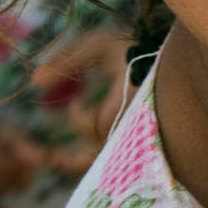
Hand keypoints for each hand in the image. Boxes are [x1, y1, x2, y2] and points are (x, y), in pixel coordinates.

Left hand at [31, 27, 133, 174]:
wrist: (172, 54)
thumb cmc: (133, 46)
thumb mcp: (98, 45)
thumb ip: (67, 61)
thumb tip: (34, 82)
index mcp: (130, 100)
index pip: (96, 126)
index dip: (77, 118)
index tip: (74, 101)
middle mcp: (139, 121)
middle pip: (105, 154)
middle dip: (75, 159)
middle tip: (51, 159)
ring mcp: (145, 130)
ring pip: (115, 158)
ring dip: (88, 161)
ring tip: (62, 161)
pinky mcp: (147, 136)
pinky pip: (123, 153)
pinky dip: (103, 155)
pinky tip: (86, 152)